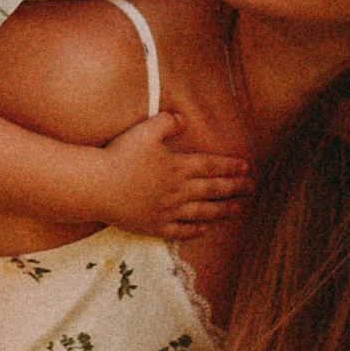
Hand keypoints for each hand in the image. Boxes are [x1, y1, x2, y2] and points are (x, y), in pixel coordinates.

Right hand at [97, 110, 253, 240]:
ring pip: (202, 212)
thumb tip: (184, 120)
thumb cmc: (120, 155)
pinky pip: (180, 231)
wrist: (97, 186)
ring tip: (237, 209)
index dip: (230, 167)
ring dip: (222, 210)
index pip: (211, 166)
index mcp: (178, 167)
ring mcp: (167, 211)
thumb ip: (167, 122)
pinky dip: (194, 230)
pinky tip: (204, 229)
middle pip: (212, 189)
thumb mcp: (145, 130)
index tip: (246, 168)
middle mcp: (178, 191)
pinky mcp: (153, 226)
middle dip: (235, 188)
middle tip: (252, 188)